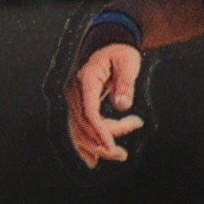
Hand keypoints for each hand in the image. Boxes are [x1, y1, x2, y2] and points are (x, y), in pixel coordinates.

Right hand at [65, 35, 144, 168]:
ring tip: (120, 154)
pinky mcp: (78, 104)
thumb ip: (126, 83)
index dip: (100, 131)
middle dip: (103, 141)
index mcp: (86, 80)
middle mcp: (75, 92)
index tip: (112, 147)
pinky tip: (92, 160)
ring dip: (98, 144)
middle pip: (85, 124)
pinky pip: (78, 127)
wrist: (110, 43)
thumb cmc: (121, 52)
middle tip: (123, 154)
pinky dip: (85, 143)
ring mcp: (74, 99)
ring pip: (81, 129)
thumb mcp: (128, 63)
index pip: (89, 111)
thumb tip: (123, 105)